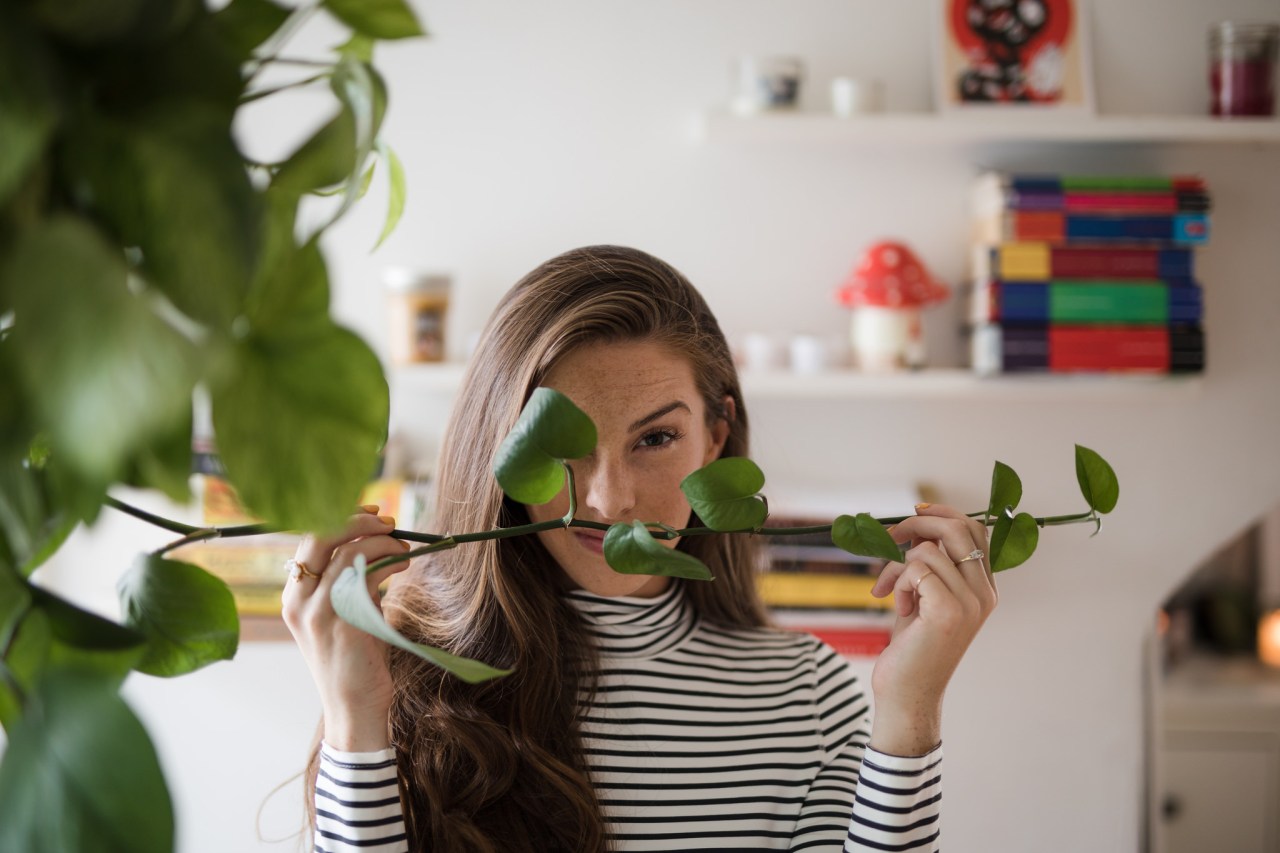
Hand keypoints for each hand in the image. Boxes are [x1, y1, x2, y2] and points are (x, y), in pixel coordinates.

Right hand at [281, 506, 412, 750]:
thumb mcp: (345, 612)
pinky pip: (365, 574)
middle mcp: (298, 601)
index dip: (341, 518)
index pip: (309, 540)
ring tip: (405, 550)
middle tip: (390, 523)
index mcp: (294, 596)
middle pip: (320, 536)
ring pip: (347, 552)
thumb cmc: (354, 659)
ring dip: (382, 542)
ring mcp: (318, 611)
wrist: (354, 707)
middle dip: (358, 521)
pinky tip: (401, 565)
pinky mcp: (344, 621)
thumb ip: (351, 581)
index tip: (373, 515)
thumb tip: (377, 545)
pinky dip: (387, 561)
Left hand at [866, 503, 997, 755]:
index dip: (943, 513)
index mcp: (985, 589)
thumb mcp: (924, 597)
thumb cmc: (912, 646)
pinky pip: (914, 569)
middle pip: (957, 528)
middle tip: (889, 540)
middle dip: (916, 525)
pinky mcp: (948, 611)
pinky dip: (897, 583)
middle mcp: (985, 594)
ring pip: (926, 551)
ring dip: (897, 568)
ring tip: (895, 596)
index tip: (915, 512)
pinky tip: (899, 608)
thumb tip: (915, 526)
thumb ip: (929, 564)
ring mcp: (970, 603)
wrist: (907, 694)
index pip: (975, 530)